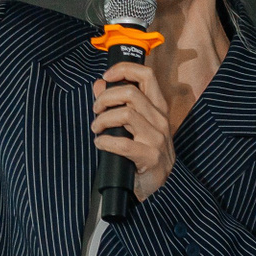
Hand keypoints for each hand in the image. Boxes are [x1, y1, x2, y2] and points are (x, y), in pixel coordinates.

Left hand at [92, 64, 175, 200]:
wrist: (156, 185)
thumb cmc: (143, 151)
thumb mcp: (133, 124)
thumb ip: (115, 102)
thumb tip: (99, 83)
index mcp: (157, 107)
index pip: (146, 75)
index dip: (124, 69)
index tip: (107, 76)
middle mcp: (159, 119)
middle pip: (130, 92)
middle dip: (105, 98)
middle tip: (96, 110)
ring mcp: (156, 137)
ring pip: (125, 114)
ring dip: (102, 120)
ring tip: (96, 128)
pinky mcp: (149, 156)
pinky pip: (121, 143)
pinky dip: (104, 142)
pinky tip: (100, 144)